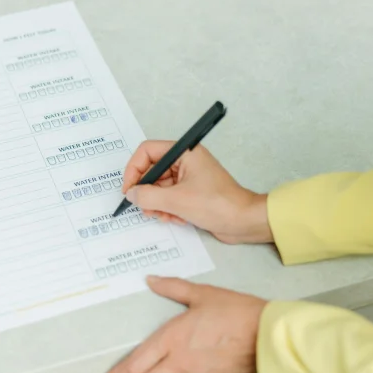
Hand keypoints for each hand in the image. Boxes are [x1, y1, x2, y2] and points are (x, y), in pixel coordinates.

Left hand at [98, 276, 266, 372]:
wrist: (268, 335)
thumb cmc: (238, 313)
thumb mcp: (202, 294)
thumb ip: (172, 288)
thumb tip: (152, 281)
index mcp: (171, 339)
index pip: (134, 365)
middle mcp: (178, 363)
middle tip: (140, 370)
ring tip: (167, 367)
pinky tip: (190, 369)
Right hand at [122, 141, 272, 243]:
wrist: (243, 221)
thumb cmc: (218, 204)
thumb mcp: (177, 200)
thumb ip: (148, 196)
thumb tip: (132, 195)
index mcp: (184, 153)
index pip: (148, 151)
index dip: (134, 169)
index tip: (129, 189)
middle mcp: (186, 162)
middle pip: (152, 172)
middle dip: (147, 192)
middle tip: (145, 208)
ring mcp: (189, 178)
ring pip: (160, 188)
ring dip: (157, 204)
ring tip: (165, 216)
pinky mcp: (192, 193)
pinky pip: (170, 198)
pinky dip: (168, 209)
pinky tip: (177, 219)